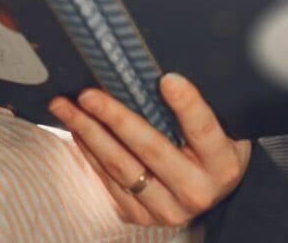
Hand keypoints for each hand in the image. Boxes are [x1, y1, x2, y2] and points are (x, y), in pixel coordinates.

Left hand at [48, 73, 250, 228]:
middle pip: (151, 149)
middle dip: (115, 117)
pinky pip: (110, 182)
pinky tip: (77, 130)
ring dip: (89, 133)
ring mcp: (168, 209)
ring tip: (66, 107)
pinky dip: (90, 153)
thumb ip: (196, 106)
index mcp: (222, 163)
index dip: (187, 105)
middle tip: (88, 94)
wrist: (212, 193)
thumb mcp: (220, 126)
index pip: (204, 129)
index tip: (167, 79)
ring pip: (121, 168)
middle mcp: (197, 191)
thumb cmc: (212, 148)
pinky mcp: (144, 217)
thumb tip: (162, 70)